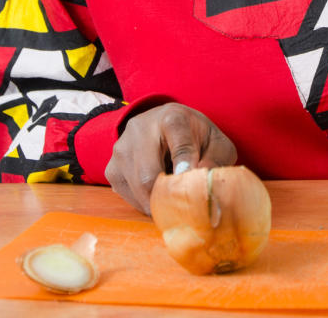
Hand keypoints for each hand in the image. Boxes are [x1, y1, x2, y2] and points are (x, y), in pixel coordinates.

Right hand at [106, 103, 237, 214]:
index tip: (188, 178)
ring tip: (173, 198)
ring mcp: (121, 149)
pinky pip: (128, 196)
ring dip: (158, 202)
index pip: (179, 143)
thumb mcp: (214, 142)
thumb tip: (200, 184)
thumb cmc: (193, 136)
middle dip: (170, 197)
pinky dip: (145, 203)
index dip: (184, 163)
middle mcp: (140, 130)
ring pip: (138, 189)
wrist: (162, 125)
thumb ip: (215, 160)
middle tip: (186, 209)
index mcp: (172, 119)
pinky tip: (156, 193)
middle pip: (150, 175)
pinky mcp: (111, 169)